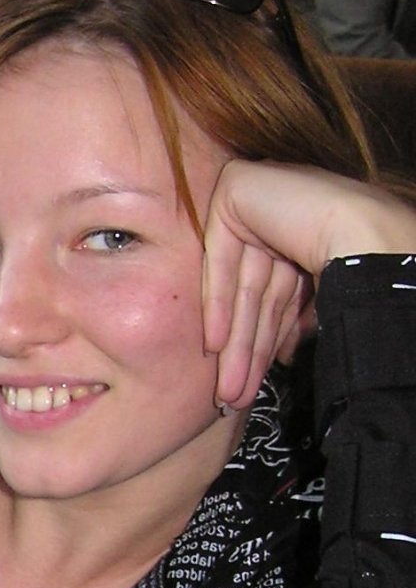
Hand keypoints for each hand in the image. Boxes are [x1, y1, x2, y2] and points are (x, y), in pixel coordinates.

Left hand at [202, 161, 415, 408]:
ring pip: (240, 285)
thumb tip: (281, 353)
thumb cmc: (361, 269)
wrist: (368, 237)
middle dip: (247, 350)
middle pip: (256, 294)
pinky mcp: (234, 191)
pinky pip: (220, 260)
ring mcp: (254, 197)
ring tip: (232, 389)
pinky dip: (219, 305)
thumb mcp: (317, 297)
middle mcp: (276, 211)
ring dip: (237, 341)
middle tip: (236, 396)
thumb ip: (293, 316)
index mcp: (301, 227)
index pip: (276, 294)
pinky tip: (218, 346)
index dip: (264, 342)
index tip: (253, 383)